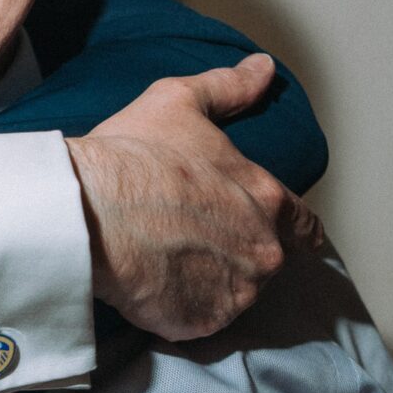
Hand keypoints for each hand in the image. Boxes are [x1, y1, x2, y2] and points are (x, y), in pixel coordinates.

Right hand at [65, 53, 323, 339]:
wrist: (86, 211)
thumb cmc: (132, 154)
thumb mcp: (178, 103)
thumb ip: (228, 87)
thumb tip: (263, 69)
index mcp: (266, 199)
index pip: (306, 226)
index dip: (290, 226)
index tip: (271, 228)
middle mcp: (263, 251)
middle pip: (266, 261)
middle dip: (238, 251)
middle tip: (192, 239)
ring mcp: (234, 293)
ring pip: (234, 293)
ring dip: (211, 282)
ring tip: (167, 262)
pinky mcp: (200, 324)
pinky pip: (198, 321)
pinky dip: (181, 308)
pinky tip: (152, 284)